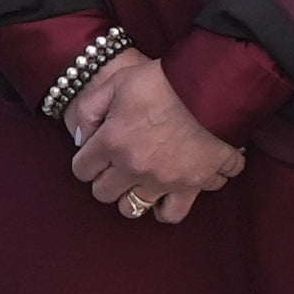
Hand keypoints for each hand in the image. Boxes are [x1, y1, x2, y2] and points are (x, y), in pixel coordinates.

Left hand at [67, 54, 243, 223]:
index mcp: (112, 141)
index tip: (94, 154)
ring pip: (136, 208)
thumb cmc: (163, 80)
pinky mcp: (194, 185)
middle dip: (105, 181)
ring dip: (133, 196)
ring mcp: (165, 180)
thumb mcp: (115, 82)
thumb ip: (89, 110)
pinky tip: (169, 190)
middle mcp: (135, 167)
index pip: (82, 170)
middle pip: (104, 194)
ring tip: (138, 183)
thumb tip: (80, 138)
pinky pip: (175, 212)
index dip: (85, 162)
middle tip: (114, 167)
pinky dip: (171, 204)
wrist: (212, 89)